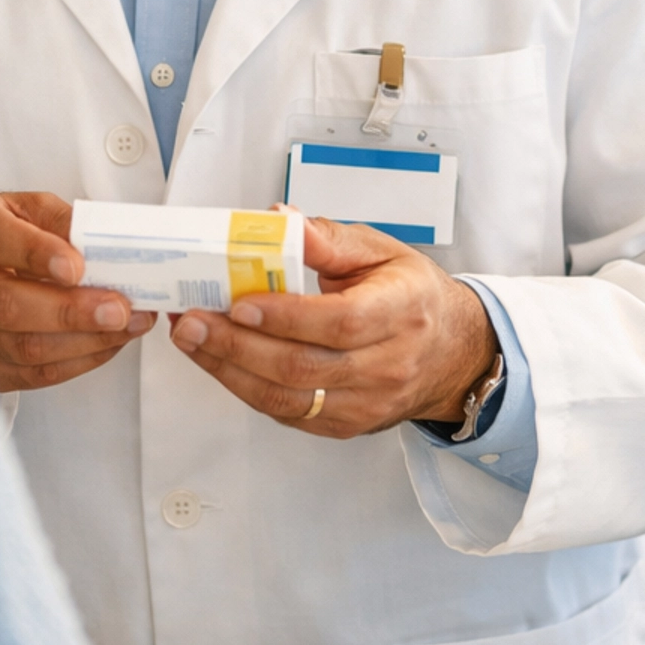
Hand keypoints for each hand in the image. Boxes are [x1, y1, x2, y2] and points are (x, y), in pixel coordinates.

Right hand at [0, 190, 153, 392]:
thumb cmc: (4, 231)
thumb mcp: (29, 208)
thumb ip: (61, 224)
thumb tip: (103, 253)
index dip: (35, 253)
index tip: (77, 267)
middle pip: (4, 304)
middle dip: (69, 311)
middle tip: (118, 309)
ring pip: (18, 347)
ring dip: (82, 342)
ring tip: (127, 326)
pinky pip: (26, 375)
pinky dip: (74, 363)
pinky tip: (105, 344)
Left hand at [169, 215, 498, 436]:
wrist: (451, 351)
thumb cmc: (412, 296)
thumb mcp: (381, 251)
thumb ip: (328, 238)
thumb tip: (280, 220)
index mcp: (401, 312)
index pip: (341, 323)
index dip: (287, 317)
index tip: (241, 302)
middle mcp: (387, 365)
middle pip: (304, 366)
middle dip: (237, 345)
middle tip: (192, 320)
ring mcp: (367, 403)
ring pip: (289, 397)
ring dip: (230, 370)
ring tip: (193, 341)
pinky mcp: (345, 424)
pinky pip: (288, 413)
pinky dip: (246, 389)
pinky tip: (219, 363)